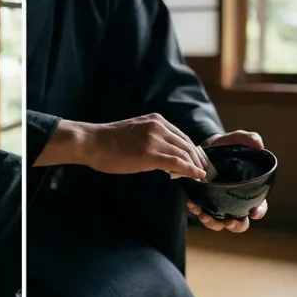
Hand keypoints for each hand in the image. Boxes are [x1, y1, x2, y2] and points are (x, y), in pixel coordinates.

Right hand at [80, 114, 209, 178]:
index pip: (182, 136)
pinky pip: (176, 163)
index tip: (198, 161)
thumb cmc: (107, 142)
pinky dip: (190, 170)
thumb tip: (163, 160)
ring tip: (201, 176)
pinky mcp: (149, 154)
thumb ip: (151, 142)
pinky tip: (197, 176)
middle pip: (187, 145)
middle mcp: (159, 127)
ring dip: (195, 166)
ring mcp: (154, 140)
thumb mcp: (134, 134)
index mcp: (156, 120)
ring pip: (184, 154)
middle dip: (198, 159)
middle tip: (205, 171)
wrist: (91, 142)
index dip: (193, 151)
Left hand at [186, 130, 268, 232]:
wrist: (202, 147)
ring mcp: (218, 203)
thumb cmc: (224, 145)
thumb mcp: (235, 139)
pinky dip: (197, 211)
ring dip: (212, 222)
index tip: (254, 212)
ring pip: (219, 222)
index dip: (259, 211)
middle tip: (228, 221)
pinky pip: (202, 212)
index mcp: (249, 190)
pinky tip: (191, 204)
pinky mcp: (203, 201)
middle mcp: (234, 200)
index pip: (260, 206)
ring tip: (204, 215)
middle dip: (235, 224)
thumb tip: (259, 145)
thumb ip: (248, 138)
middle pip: (240, 222)